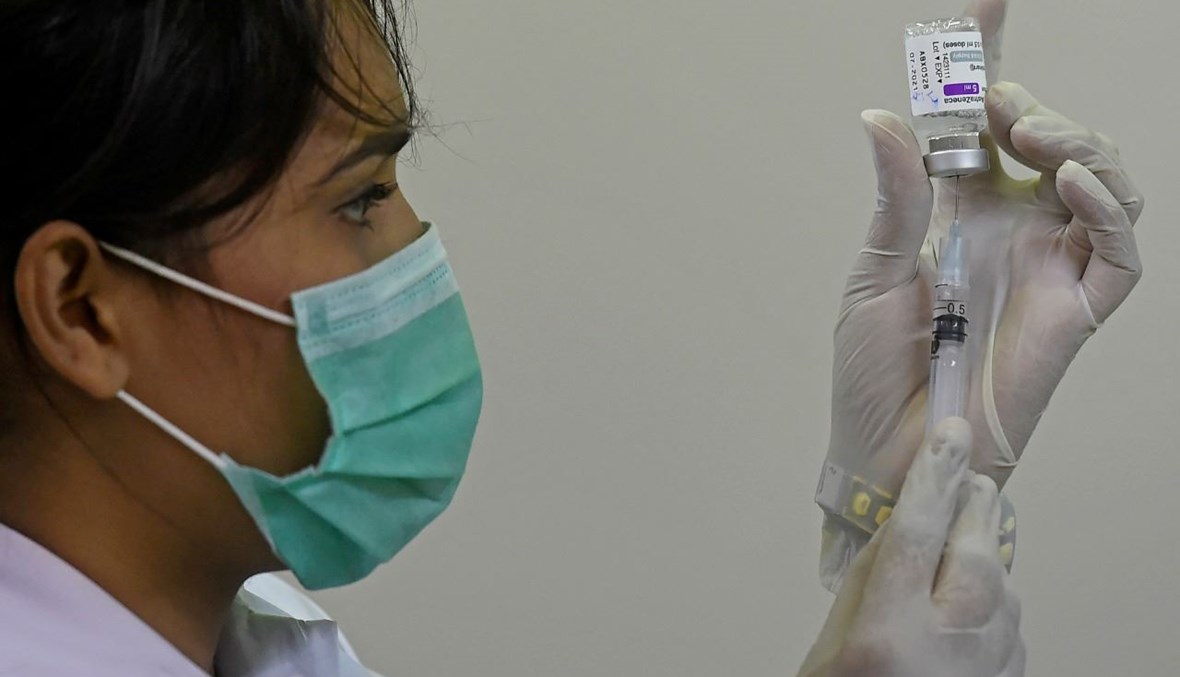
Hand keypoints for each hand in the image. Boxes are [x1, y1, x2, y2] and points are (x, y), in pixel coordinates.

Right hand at [802, 419, 1023, 676]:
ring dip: (981, 546)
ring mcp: (989, 663)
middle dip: (970, 502)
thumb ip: (871, 577)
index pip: (915, 531)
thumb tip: (905, 521)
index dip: (932, 474)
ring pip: (1000, 574)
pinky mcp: (1011, 671)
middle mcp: (947, 646)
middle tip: (962, 469)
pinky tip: (968, 590)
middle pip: (975, 546)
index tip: (947, 432)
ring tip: (955, 540)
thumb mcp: (835, 640)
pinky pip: (1009, 607)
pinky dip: (991, 587)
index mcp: (887, 634)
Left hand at [819, 0, 1141, 586]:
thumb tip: (884, 115)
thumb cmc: (873, 373)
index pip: (979, 124)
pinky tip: (1069, 181)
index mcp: (955, 212)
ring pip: (1100, 177)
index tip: (986, 0)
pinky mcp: (1079, 306)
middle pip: (1054, 136)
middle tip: (1002, 106)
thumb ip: (895, 199)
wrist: (891, 451)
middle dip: (1037, 105)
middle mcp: (1009, 228)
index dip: (986, 59)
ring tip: (1036, 137)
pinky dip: (1107, 203)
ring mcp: (1049, 264)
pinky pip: (1120, 245)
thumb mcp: (872, 276)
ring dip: (1077, 140)